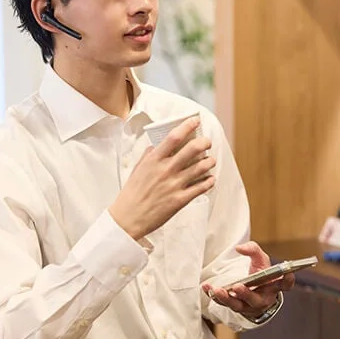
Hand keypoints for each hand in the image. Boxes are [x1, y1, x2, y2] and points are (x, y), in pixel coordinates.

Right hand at [109, 117, 215, 240]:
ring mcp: (174, 185)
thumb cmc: (132, 194)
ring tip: (210, 160)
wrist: (128, 218)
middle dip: (204, 142)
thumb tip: (156, 146)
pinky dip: (209, 181)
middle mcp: (166, 170)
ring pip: (201, 167)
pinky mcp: (180, 200)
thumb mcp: (137, 170)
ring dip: (209, 161)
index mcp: (154, 160)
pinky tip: (210, 178)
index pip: (174, 137)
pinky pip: (201, 187)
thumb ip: (148, 156)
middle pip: (192, 149)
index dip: (187, 126)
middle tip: (207, 142)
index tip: (195, 120)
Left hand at [202, 241, 294, 318]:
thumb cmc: (260, 273)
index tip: (287, 273)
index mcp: (273, 287)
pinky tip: (206, 287)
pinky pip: (223, 302)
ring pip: (237, 305)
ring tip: (217, 290)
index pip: (284, 285)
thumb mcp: (260, 259)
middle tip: (238, 286)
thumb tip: (240, 248)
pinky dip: (214, 295)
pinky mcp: (234, 306)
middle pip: (255, 300)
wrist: (253, 288)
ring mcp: (247, 306)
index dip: (287, 280)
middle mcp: (262, 299)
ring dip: (226, 298)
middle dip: (246, 294)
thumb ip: (253, 249)